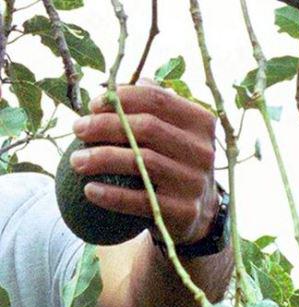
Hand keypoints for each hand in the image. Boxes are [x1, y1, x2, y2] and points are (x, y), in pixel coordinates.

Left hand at [70, 81, 217, 244]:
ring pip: (142, 161)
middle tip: (78, 129)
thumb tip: (127, 83)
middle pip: (148, 127)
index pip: (158, 99)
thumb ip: (158, 108)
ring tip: (76, 160)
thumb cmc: (177, 163)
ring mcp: (195, 181)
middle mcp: (203, 150)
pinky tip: (89, 190)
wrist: (199, 212)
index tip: (93, 106)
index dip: (121, 98)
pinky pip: (141, 200)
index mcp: (201, 122)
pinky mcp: (185, 210)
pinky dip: (111, 195)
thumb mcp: (177, 132)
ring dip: (102, 158)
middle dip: (105, 125)